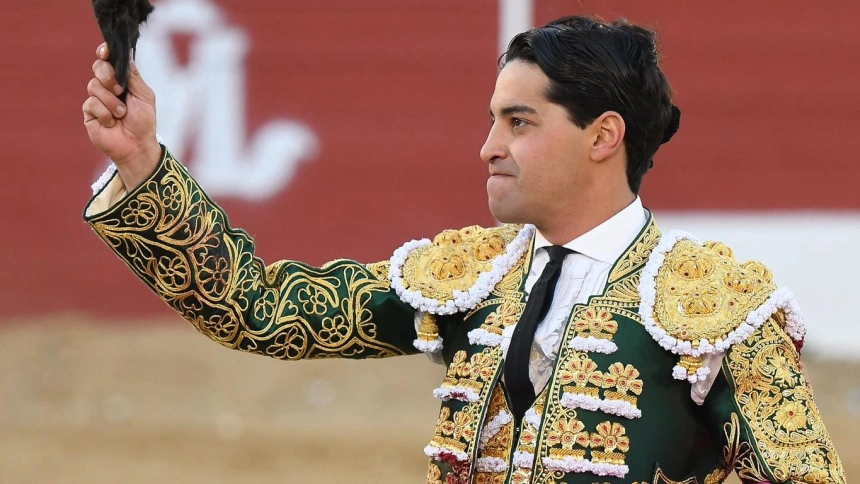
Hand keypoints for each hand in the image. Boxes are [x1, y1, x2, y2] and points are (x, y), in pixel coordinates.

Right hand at [83, 43, 160, 182]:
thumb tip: (127, 55)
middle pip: (98, 67)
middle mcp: (107, 87)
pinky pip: (91, 104)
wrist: (137, 145)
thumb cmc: (144, 122)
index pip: (109, 61)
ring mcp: (96, 99)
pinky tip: (112, 123)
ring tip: (121, 114)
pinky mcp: (89, 113)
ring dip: (111, 101)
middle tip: (119, 89)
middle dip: (108, 75)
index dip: (105, 53)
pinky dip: (105, 113)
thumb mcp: (145, 97)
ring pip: (94, 86)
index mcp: (122, 81)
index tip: (105, 51)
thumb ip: (134, 77)